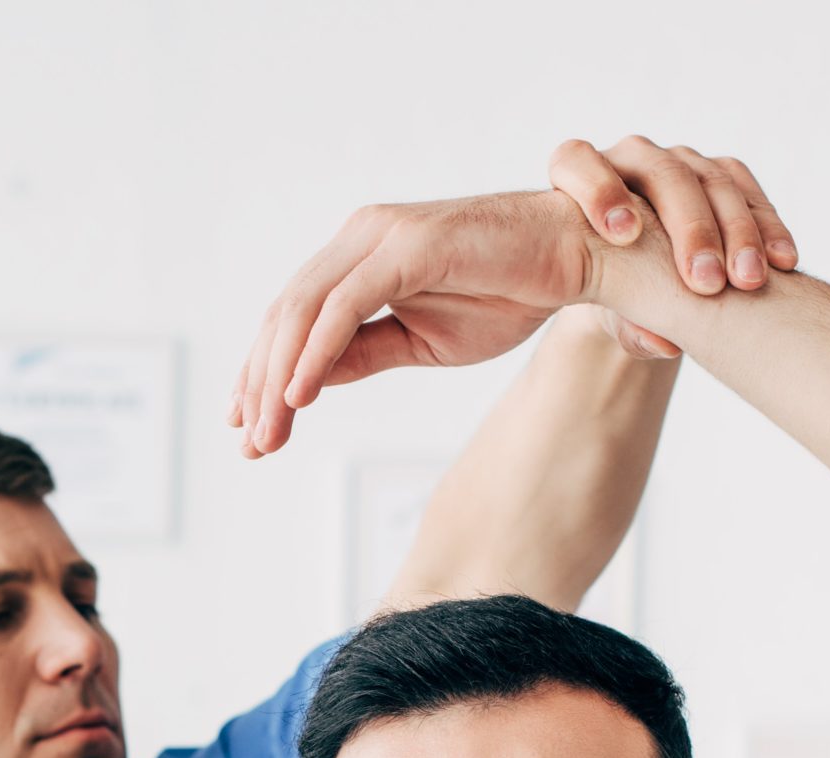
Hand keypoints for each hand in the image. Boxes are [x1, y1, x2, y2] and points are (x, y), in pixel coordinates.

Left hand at [229, 138, 797, 452]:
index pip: (294, 319)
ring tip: (269, 436)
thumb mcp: (421, 340)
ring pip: (304, 312)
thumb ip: (361, 354)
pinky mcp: (409, 246)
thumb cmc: (508, 294)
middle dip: (261, 387)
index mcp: (360, 258)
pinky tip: (300, 397)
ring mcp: (381, 236)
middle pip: (287, 317)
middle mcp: (361, 238)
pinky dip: (317, 353)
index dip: (264, 375)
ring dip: (280, 380)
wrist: (579, 261)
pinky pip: (346, 306)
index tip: (249, 430)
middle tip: (251, 448)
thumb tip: (304, 384)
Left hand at [546, 138, 797, 362]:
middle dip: (688, 228)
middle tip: (705, 283)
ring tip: (749, 281)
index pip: (575, 161)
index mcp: (576, 178)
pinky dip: (766, 226)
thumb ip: (624, 324)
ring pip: (711, 179)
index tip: (622, 235)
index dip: (597, 192)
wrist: (638, 289)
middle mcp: (628, 159)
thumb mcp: (606, 314)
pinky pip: (747, 190)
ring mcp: (677, 161)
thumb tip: (661, 342)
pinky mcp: (718, 173)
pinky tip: (783, 261)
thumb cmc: (607, 297)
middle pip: (661, 173)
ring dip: (737, 231)